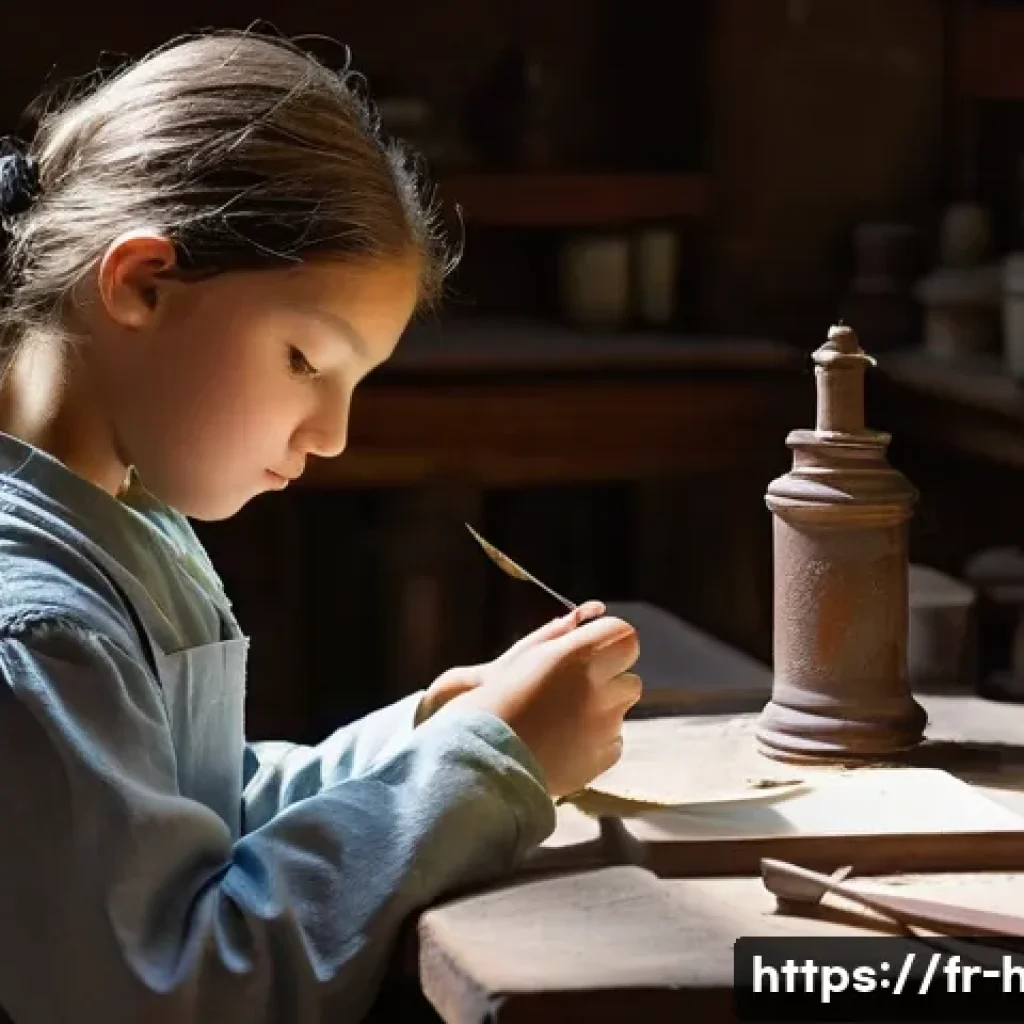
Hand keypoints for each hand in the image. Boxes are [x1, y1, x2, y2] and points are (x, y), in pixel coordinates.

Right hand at [437, 601, 641, 796]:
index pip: (625, 636)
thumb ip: (565, 631)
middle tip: (574, 688)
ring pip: (621, 709)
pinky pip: (614, 739)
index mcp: (576, 656)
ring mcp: (603, 726)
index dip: (612, 642)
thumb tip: (594, 609)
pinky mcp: (603, 757)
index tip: (595, 649)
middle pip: (629, 675)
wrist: (480, 758)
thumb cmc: (497, 697)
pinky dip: (597, 739)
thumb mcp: (525, 654)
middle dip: (609, 679)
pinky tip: (565, 740)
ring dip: (603, 708)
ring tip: (563, 717)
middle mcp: (596, 689)